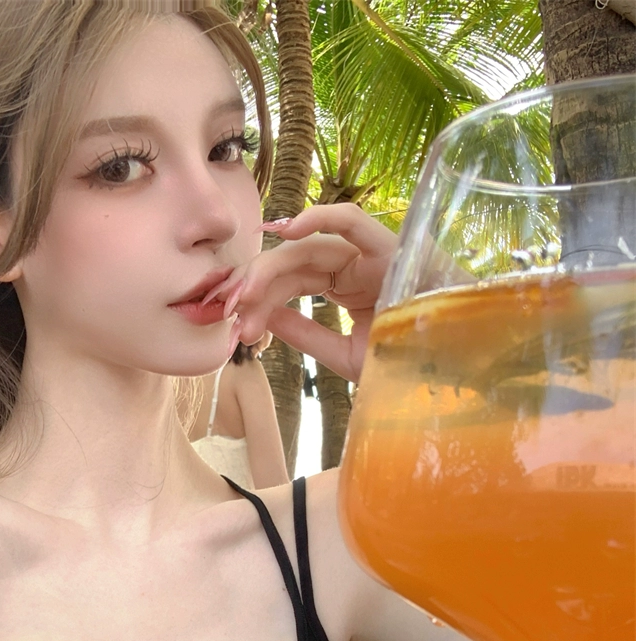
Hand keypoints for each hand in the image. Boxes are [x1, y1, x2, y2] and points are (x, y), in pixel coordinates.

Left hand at [206, 205, 397, 381]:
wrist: (460, 372)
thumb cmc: (412, 366)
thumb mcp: (346, 356)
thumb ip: (307, 336)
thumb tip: (265, 320)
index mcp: (347, 286)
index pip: (293, 285)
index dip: (261, 301)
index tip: (235, 326)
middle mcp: (356, 264)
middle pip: (293, 265)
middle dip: (257, 286)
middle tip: (230, 310)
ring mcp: (372, 251)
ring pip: (309, 249)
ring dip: (272, 269)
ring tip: (246, 293)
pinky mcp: (390, 245)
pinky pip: (351, 221)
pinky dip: (319, 218)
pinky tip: (285, 232)